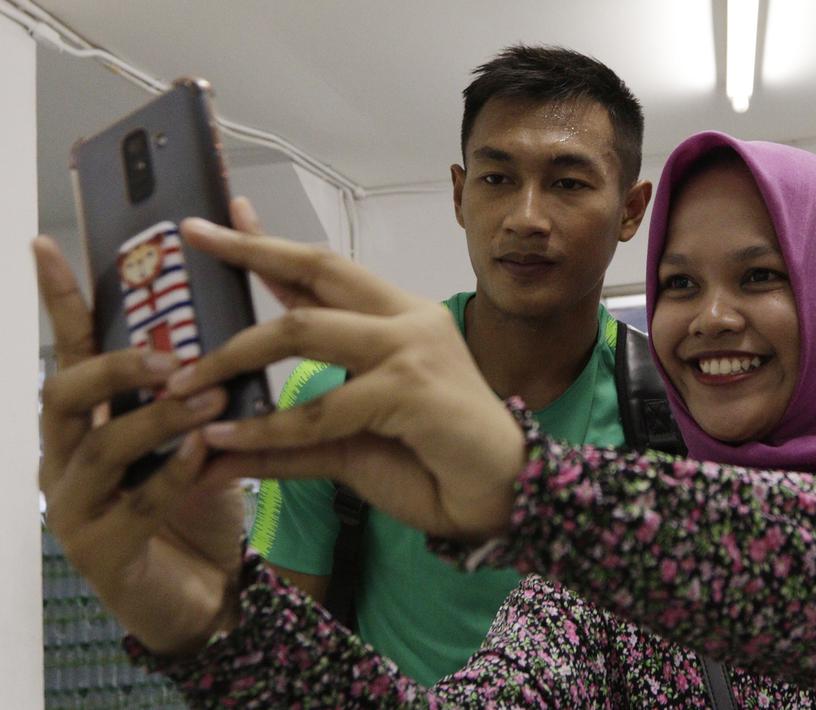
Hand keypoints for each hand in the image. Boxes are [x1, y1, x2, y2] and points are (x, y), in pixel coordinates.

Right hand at [34, 233, 241, 656]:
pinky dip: (172, 476)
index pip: (70, 351)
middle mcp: (66, 458)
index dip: (59, 300)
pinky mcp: (104, 552)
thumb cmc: (196, 501)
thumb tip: (233, 310)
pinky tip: (206, 457)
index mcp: (86, 421)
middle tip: (174, 356)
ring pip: (100, 448)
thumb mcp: (203, 431)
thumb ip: (204, 382)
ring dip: (157, 418)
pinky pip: (134, 505)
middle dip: (116, 367)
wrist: (205, 592)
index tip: (48, 245)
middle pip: (63, 394)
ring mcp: (76, 507)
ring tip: (210, 399)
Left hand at [170, 202, 526, 541]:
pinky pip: (319, 408)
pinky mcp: (411, 389)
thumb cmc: (434, 463)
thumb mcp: (345, 443)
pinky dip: (267, 428)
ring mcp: (412, 349)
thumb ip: (286, 435)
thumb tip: (215, 445)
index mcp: (399, 318)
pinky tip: (225, 440)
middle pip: (317, 267)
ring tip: (182, 384)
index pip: (325, 269)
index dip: (270, 245)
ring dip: (233, 355)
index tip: (219, 221)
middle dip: (250, 249)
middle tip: (193, 236)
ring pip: (303, 329)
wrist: (502, 498)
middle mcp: (407, 319)